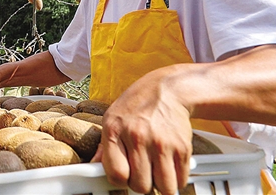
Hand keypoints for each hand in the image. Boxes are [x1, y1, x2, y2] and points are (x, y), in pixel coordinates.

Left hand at [93, 71, 192, 194]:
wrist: (167, 90)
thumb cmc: (137, 105)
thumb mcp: (112, 118)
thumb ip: (104, 145)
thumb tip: (93, 166)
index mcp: (114, 130)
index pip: (116, 174)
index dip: (120, 180)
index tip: (124, 176)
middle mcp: (137, 136)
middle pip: (140, 185)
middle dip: (141, 183)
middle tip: (142, 171)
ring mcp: (161, 143)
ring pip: (163, 188)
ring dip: (160, 184)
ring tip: (156, 170)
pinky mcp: (182, 147)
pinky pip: (180, 180)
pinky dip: (176, 179)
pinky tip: (169, 165)